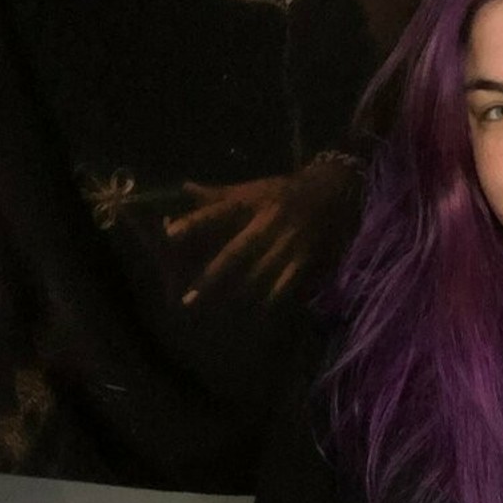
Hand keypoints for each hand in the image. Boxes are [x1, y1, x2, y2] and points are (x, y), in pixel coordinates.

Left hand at [164, 155, 354, 304]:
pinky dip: (273, 299)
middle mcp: (267, 222)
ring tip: (220, 314)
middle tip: (189, 300)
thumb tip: (183, 188)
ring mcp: (287, 243)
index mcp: (250, 203)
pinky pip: (287, 283)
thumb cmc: (284, 190)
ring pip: (259, 273)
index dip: (194, 223)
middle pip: (235, 253)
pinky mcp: (306, 259)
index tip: (168, 234)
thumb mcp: (252, 188)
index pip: (217, 213)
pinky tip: (260, 314)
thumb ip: (218, 194)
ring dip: (239, 294)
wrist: (334, 189)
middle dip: (212, 277)